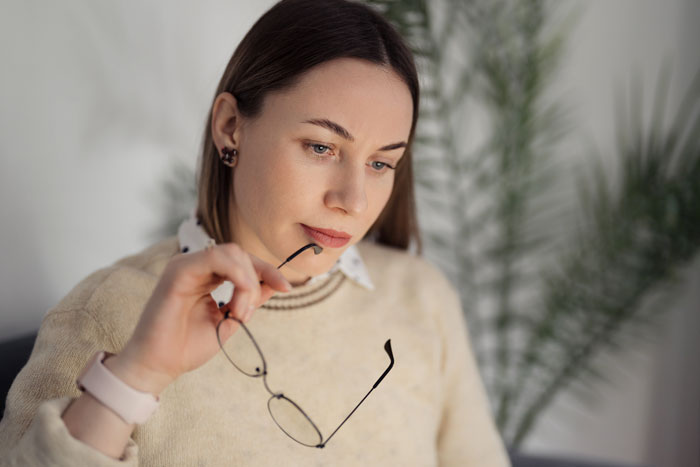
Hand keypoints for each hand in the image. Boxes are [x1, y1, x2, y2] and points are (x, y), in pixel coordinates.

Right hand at [105, 243, 291, 394]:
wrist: (158, 367)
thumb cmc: (187, 347)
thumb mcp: (229, 321)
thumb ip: (249, 300)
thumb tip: (274, 284)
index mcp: (206, 277)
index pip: (243, 261)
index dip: (268, 271)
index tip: (287, 288)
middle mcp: (196, 267)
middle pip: (241, 254)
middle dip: (258, 280)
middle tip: (247, 314)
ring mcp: (185, 266)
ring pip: (232, 253)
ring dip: (247, 282)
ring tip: (240, 313)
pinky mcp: (178, 271)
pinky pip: (215, 258)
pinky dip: (236, 276)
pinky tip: (237, 300)